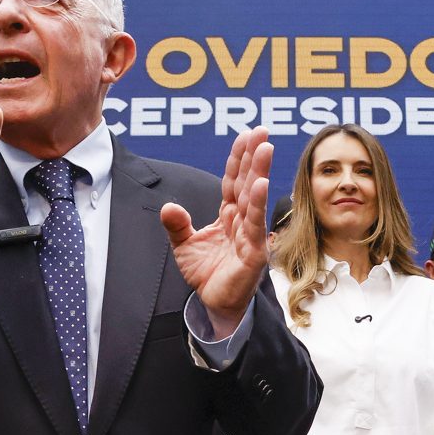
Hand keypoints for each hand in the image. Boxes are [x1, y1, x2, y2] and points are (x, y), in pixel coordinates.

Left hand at [161, 126, 271, 338]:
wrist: (214, 304)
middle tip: (261, 130)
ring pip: (253, 198)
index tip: (245, 135)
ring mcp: (251, 235)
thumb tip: (168, 206)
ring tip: (265, 147)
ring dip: (259, 171)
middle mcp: (243, 221)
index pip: (233, 181)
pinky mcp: (253, 252)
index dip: (238, 159)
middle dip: (254, 156)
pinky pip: (254, 224)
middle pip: (247, 182)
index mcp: (229, 215)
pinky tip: (260, 184)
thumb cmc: (207, 274)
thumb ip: (177, 225)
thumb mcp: (184, 246)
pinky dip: (257, 203)